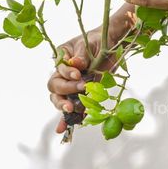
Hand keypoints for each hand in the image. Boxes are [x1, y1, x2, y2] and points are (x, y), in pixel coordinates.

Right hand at [47, 15, 133, 134]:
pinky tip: (62, 129)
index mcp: (62, 58)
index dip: (67, 74)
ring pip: (59, 99)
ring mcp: (72, 85)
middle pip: (55, 87)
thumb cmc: (99, 39)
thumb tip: (75, 63)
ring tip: (70, 110)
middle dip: (66, 90)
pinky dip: (67, 120)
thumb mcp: (89, 43)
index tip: (79, 74)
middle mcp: (63, 73)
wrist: (112, 44)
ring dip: (63, 106)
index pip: (59, 70)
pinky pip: (72, 108)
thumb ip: (82, 55)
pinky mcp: (81, 95)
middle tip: (81, 89)